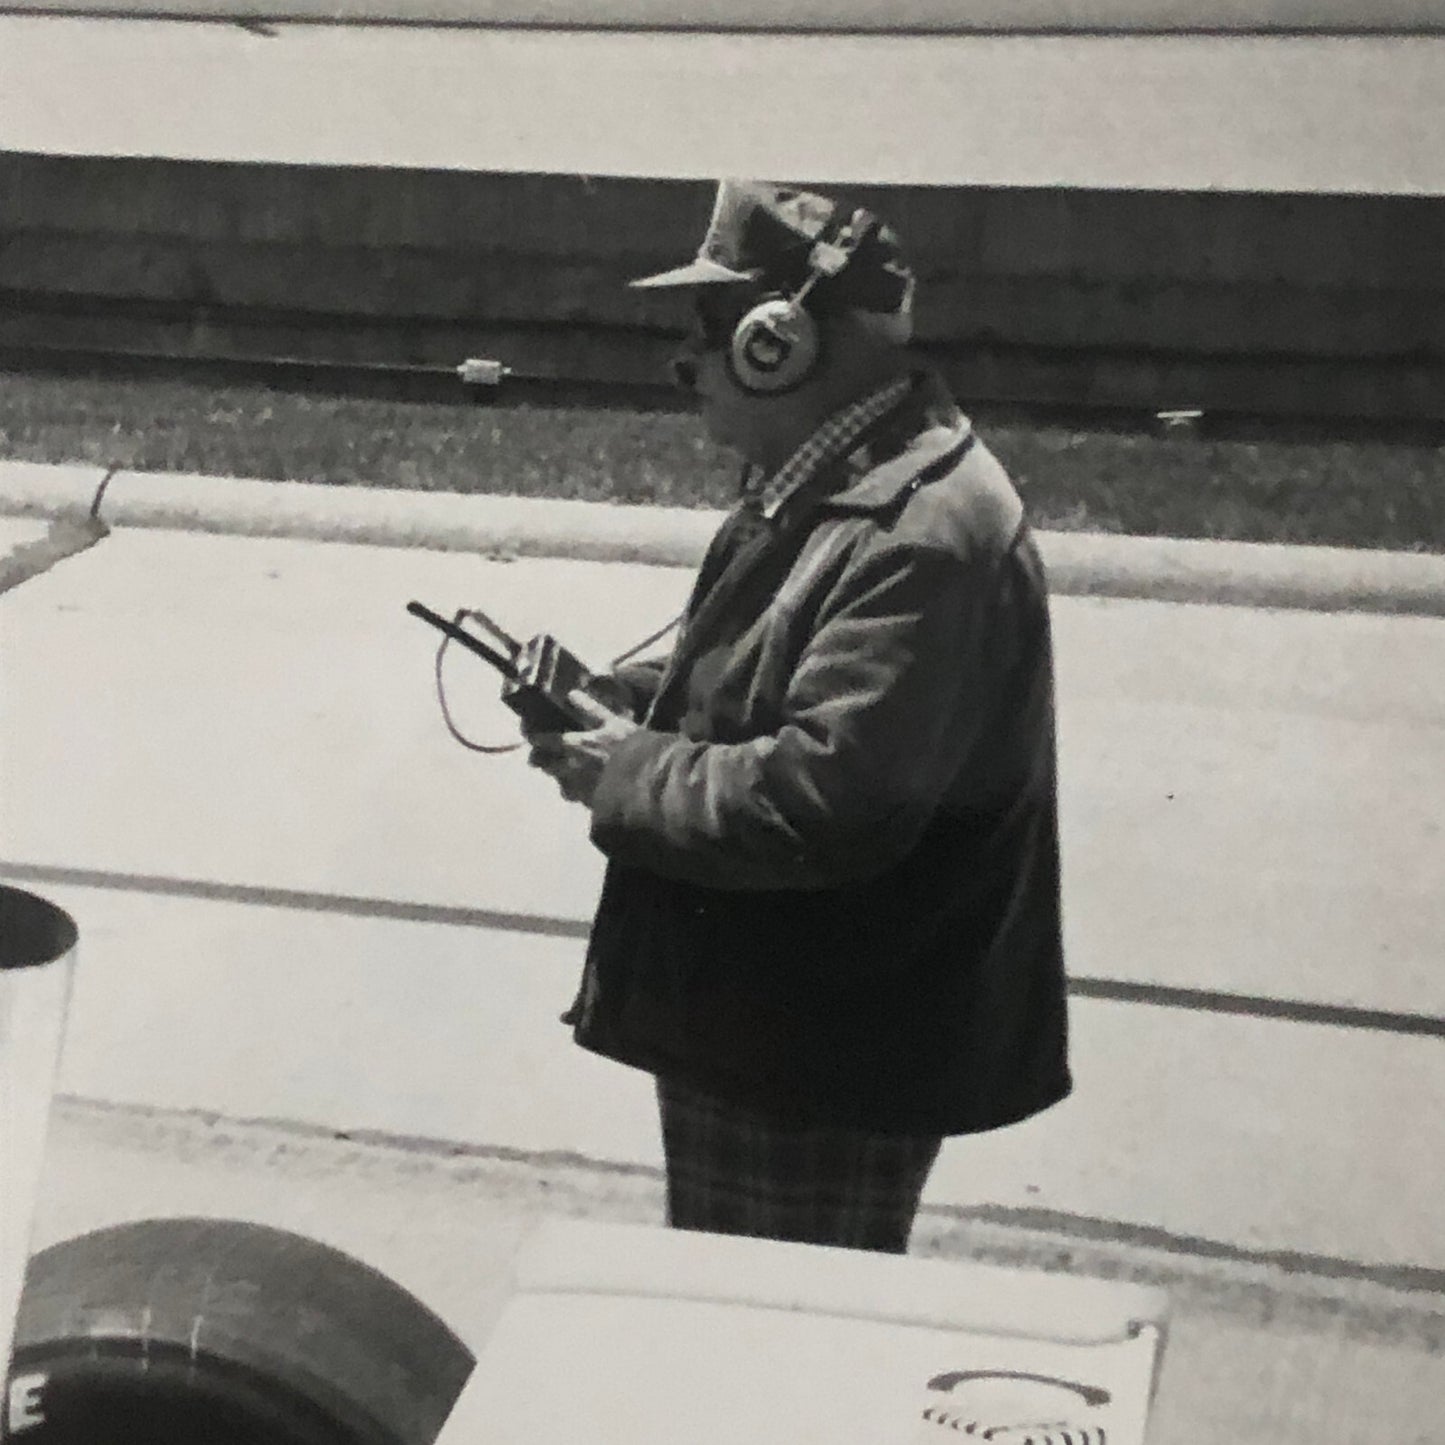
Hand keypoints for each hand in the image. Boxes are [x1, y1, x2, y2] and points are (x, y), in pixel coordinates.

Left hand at [524, 688, 640, 807]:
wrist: (648, 782)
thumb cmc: (632, 747)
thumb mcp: (614, 722)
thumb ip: (591, 709)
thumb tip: (572, 694)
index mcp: (574, 745)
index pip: (544, 740)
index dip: (533, 736)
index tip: (530, 734)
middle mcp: (570, 768)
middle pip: (544, 765)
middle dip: (540, 759)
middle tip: (540, 756)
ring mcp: (578, 788)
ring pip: (558, 783)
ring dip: (558, 777)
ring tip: (564, 773)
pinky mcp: (589, 804)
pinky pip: (576, 797)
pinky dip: (576, 791)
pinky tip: (584, 787)